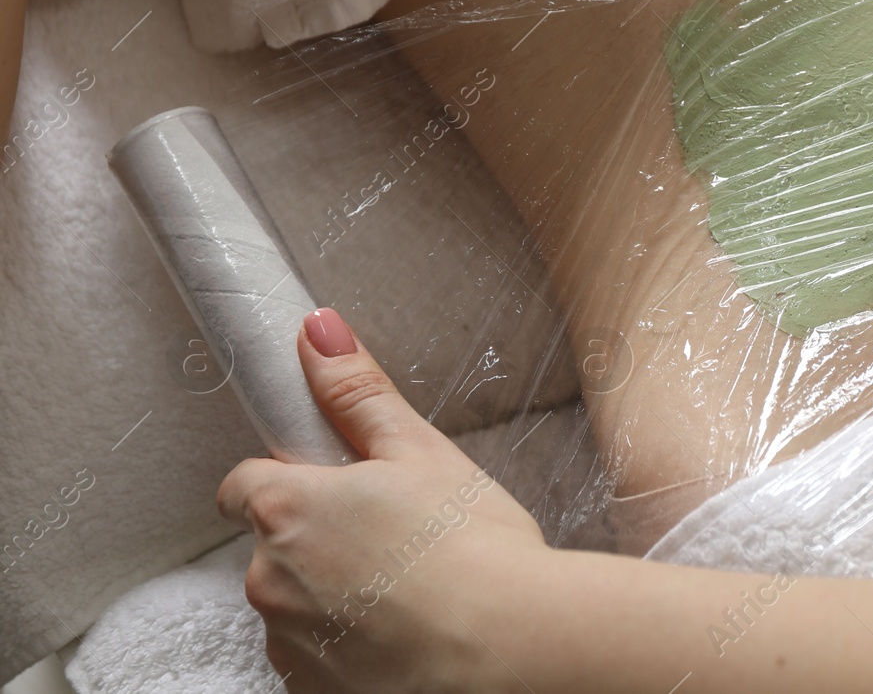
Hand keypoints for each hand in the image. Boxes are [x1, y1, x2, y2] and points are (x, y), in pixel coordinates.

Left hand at [217, 309, 547, 692]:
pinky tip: (409, 634)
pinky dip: (352, 646)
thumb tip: (317, 332)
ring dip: (337, 595)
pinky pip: (318, 657)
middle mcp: (268, 580)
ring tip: (414, 588)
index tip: (339, 483)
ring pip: (298, 605)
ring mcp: (288, 644)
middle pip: (276, 546)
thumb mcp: (421, 451)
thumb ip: (356, 393)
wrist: (511, 649)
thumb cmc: (472, 548)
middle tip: (398, 533)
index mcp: (286, 508)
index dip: (292, 478)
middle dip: (324, 538)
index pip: (244, 484)